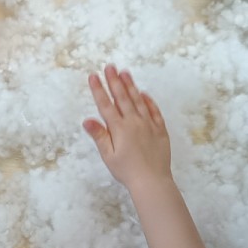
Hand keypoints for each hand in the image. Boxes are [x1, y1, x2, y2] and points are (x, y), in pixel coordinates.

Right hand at [83, 65, 171, 191]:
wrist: (152, 181)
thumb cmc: (127, 171)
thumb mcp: (109, 155)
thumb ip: (99, 135)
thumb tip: (87, 120)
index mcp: (119, 128)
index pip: (106, 105)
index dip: (99, 89)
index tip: (94, 76)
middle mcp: (134, 122)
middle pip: (122, 97)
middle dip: (114, 81)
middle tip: (109, 66)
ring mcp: (148, 124)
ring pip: (138, 100)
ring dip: (131, 85)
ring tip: (125, 72)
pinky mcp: (160, 130)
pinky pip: (154, 111)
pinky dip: (148, 101)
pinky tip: (144, 93)